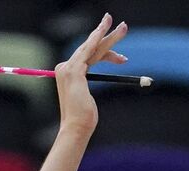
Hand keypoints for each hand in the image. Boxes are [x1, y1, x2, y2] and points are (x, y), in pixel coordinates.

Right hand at [54, 13, 128, 136]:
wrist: (76, 126)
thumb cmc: (84, 117)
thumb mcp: (87, 97)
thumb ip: (87, 86)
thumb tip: (98, 81)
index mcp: (67, 73)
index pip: (88, 56)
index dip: (106, 52)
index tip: (121, 56)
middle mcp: (64, 67)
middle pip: (90, 47)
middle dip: (107, 35)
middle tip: (123, 26)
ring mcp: (68, 68)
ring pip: (93, 47)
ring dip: (110, 36)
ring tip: (124, 27)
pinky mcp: (74, 71)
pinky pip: (90, 51)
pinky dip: (99, 41)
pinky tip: (108, 33)